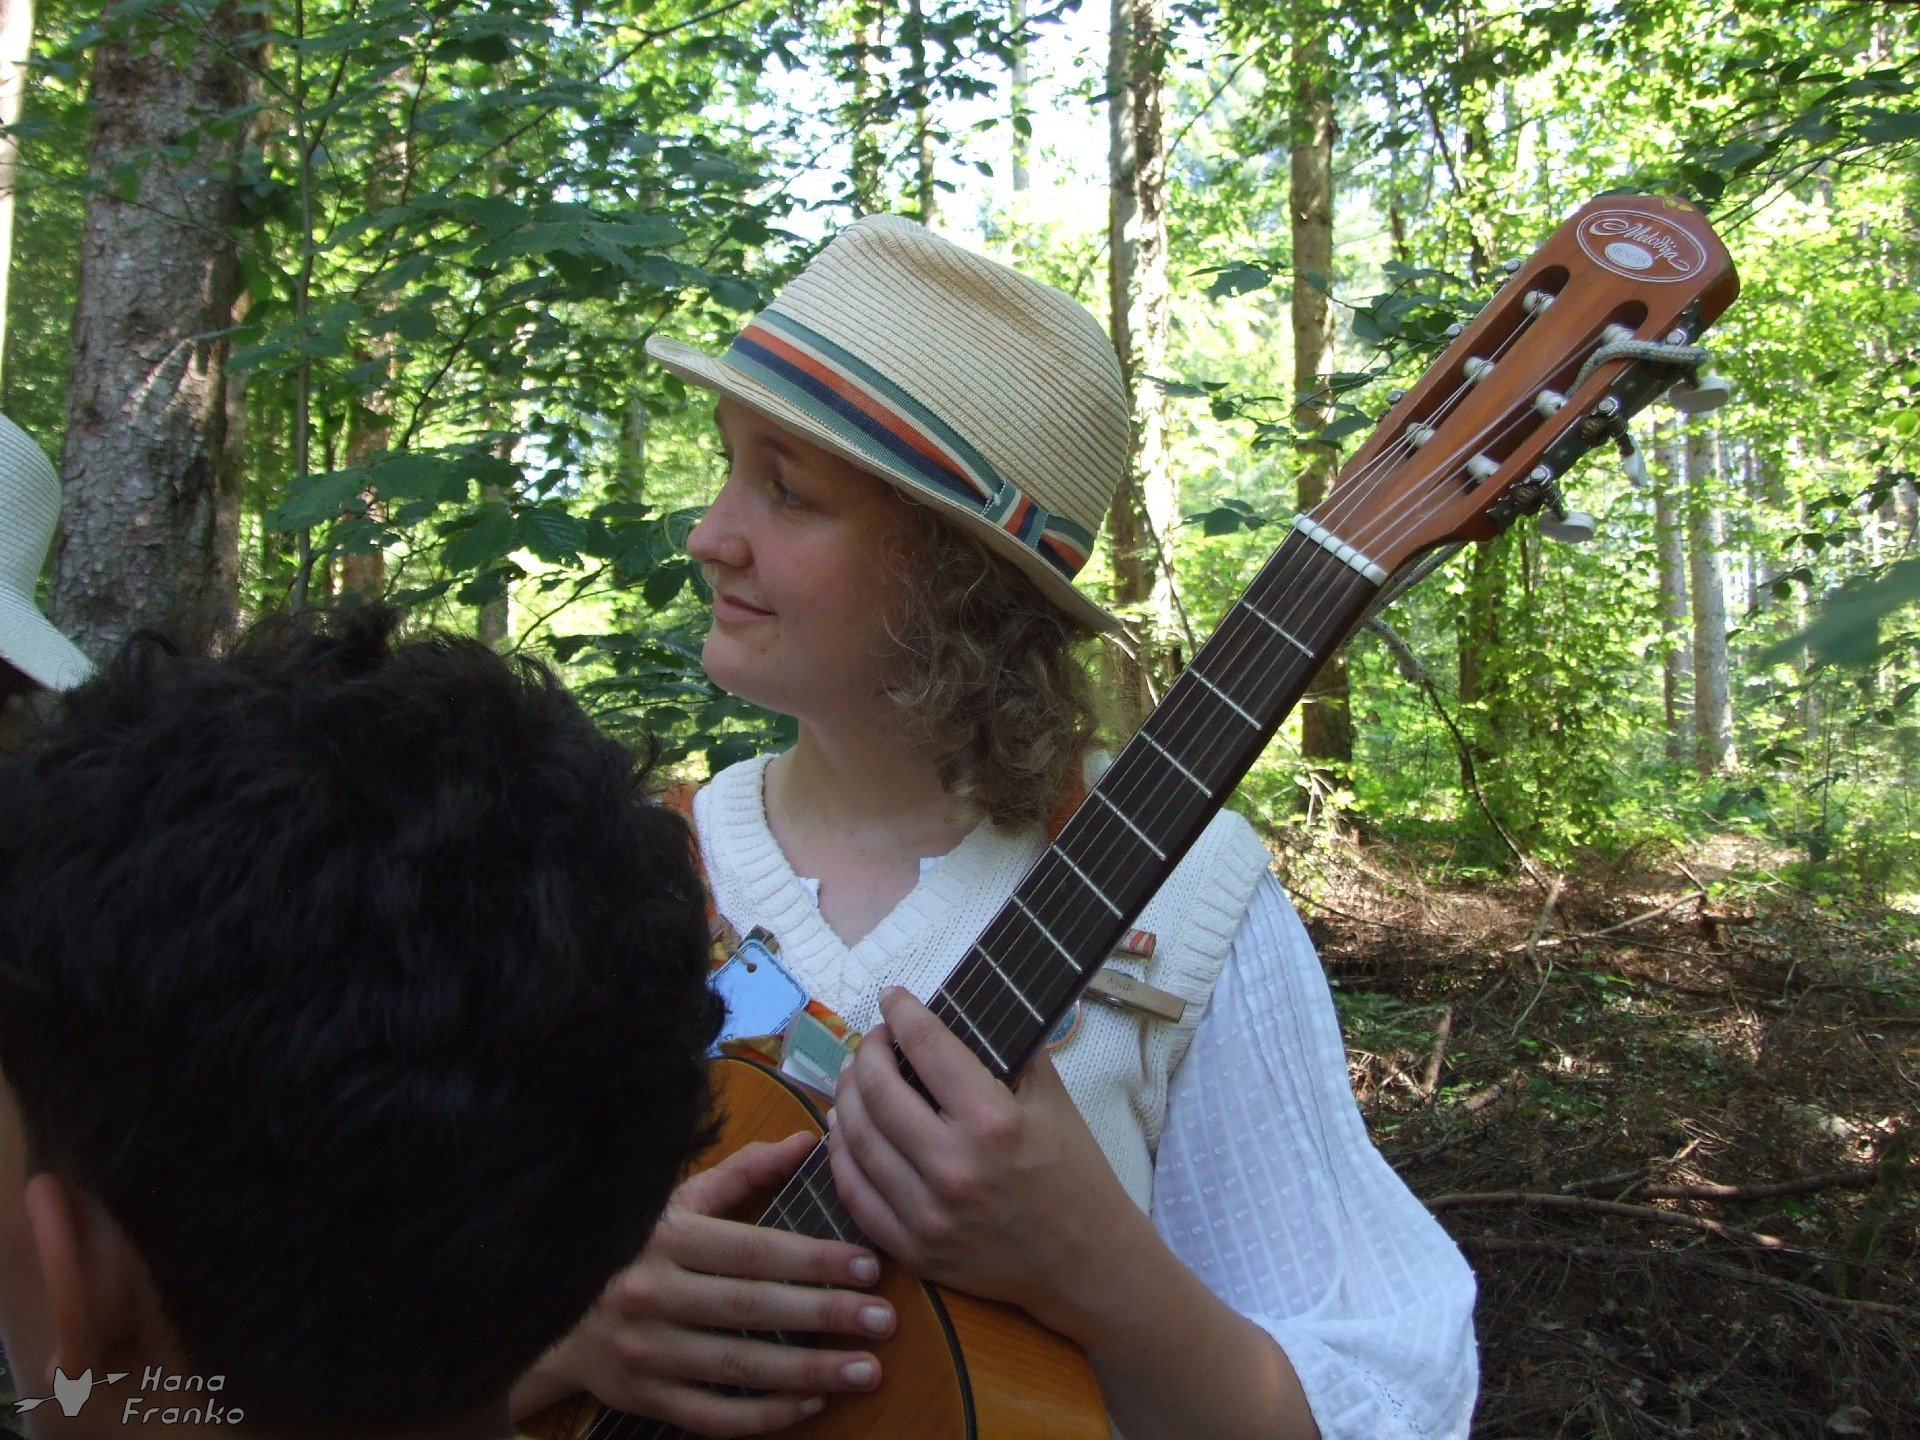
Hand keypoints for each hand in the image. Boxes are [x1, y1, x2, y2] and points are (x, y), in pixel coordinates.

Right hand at [515, 1132, 895, 1437]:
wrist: (556, 1316)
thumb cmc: (637, 1249)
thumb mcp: (679, 1203)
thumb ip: (744, 1172)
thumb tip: (808, 1140)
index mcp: (667, 1239)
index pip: (753, 1250)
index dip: (814, 1260)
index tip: (868, 1267)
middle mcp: (651, 1294)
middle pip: (752, 1308)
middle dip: (825, 1315)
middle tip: (885, 1320)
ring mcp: (645, 1353)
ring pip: (739, 1366)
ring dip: (810, 1371)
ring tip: (867, 1369)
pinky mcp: (644, 1399)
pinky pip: (714, 1415)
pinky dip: (765, 1414)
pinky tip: (812, 1404)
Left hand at [824, 988, 1142, 1339]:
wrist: (1087, 1264)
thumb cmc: (1074, 1173)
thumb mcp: (1052, 1100)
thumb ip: (1005, 1053)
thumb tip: (955, 1015)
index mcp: (994, 1122)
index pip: (928, 1048)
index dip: (901, 1013)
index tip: (892, 998)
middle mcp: (955, 1168)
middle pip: (878, 1092)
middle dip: (867, 1053)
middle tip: (873, 1041)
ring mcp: (929, 1215)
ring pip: (856, 1139)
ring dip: (846, 1097)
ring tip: (854, 1077)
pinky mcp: (914, 1250)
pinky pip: (854, 1194)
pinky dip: (841, 1155)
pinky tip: (845, 1130)